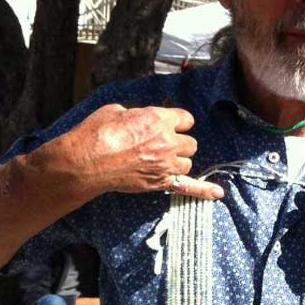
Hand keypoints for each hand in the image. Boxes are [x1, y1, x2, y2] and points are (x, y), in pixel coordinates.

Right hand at [63, 104, 222, 199]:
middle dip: (178, 142)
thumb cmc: (97, 132)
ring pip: (187, 162)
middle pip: (190, 143)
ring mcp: (166, 164)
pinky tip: (217, 194)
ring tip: (159, 160)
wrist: (86, 161)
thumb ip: (138, 113)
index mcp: (160, 119)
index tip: (167, 124)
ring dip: (177, 160)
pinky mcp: (159, 182)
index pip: (185, 119)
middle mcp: (168, 142)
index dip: (176, 122)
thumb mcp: (118, 110)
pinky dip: (203, 190)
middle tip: (159, 144)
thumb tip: (142, 114)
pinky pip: (188, 186)